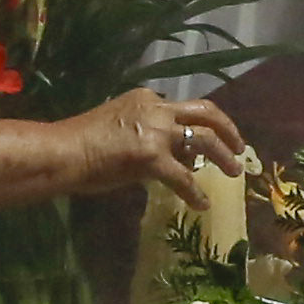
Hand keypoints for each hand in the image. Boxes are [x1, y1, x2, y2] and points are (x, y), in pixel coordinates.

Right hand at [67, 89, 252, 193]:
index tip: (206, 143)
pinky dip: (195, 193)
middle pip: (205, 112)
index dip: (197, 127)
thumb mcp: (118, 126)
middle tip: (239, 148)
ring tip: (234, 173)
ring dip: (224, 156)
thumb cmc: (81, 143)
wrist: (63, 152)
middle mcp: (156, 108)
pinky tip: (202, 204)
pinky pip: (184, 178)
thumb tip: (166, 156)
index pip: (182, 109)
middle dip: (227, 130)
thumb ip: (144, 134)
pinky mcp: (153, 157)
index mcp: (147, 98)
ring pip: (204, 140)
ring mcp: (156, 131)